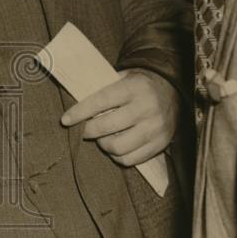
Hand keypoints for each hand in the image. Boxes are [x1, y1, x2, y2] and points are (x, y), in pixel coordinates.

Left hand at [60, 68, 178, 165]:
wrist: (171, 91)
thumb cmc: (137, 85)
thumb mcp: (122, 77)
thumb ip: (102, 88)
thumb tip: (74, 102)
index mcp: (134, 88)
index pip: (102, 101)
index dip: (81, 112)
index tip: (65, 120)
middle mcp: (147, 108)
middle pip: (108, 127)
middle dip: (89, 130)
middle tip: (83, 130)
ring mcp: (155, 128)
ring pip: (118, 147)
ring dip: (103, 144)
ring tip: (101, 137)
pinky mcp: (160, 144)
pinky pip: (131, 159)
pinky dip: (117, 156)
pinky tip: (114, 146)